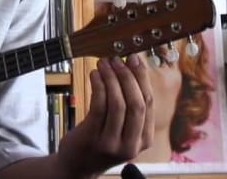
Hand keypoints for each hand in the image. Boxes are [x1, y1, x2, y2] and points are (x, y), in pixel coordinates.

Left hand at [54, 55, 152, 177]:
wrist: (77, 167)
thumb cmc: (100, 142)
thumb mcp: (124, 131)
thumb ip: (131, 109)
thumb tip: (134, 70)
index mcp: (144, 140)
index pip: (149, 103)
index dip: (142, 78)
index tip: (135, 59)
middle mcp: (131, 144)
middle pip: (136, 103)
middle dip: (128, 76)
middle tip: (118, 60)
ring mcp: (112, 143)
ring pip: (118, 103)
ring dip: (111, 78)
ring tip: (103, 63)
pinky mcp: (93, 138)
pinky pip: (99, 106)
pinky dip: (98, 86)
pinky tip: (94, 75)